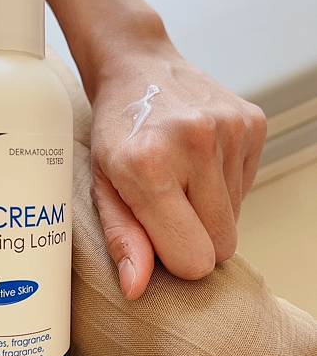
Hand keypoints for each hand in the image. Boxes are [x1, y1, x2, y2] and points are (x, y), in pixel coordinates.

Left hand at [90, 43, 266, 298]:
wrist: (137, 67)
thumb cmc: (116, 132)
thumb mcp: (103, 187)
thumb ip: (123, 239)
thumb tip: (137, 288)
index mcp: (149, 165)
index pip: (194, 259)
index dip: (179, 259)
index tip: (163, 238)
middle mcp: (195, 143)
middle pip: (223, 245)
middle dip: (197, 237)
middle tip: (171, 206)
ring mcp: (229, 128)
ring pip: (236, 218)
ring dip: (210, 208)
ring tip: (182, 175)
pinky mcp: (252, 121)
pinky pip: (247, 187)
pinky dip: (224, 184)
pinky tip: (199, 159)